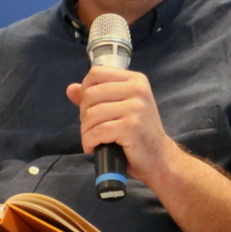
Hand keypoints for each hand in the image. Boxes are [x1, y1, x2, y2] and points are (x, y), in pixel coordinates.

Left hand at [65, 67, 182, 188]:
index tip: (90, 108)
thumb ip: (96, 97)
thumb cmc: (137, 133)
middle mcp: (137, 89)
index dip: (85, 91)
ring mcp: (135, 108)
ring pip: (91, 114)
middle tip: (93, 128)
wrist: (158, 158)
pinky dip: (89, 142)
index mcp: (135, 80)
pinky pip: (97, 131)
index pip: (96, 73)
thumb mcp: (119, 108)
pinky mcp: (131, 127)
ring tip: (94, 140)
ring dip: (86, 131)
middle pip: (90, 94)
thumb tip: (71, 89)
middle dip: (84, 115)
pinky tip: (95, 148)